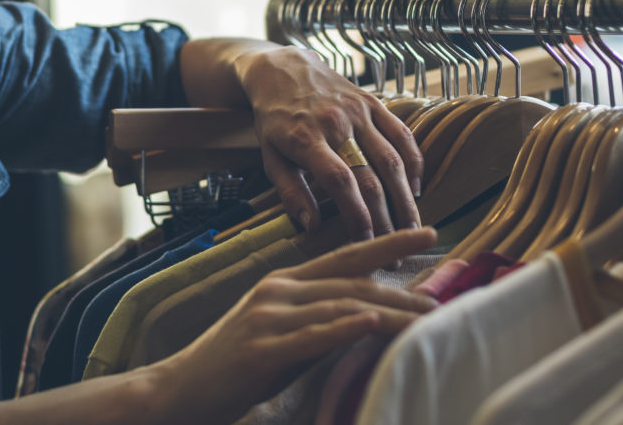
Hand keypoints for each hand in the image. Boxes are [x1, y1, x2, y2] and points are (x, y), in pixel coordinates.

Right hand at [150, 228, 438, 424]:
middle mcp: (278, 291)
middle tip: (441, 298)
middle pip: (352, 283)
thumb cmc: (234, 365)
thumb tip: (370, 316)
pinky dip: (343, 328)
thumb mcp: (281, 332)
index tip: (429, 233)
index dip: (389, 243)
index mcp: (285, 282)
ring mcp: (268, 318)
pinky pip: (310, 336)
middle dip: (401, 289)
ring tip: (426, 318)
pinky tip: (371, 323)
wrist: (180, 389)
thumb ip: (318, 319)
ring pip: (340, 307)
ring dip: (389, 312)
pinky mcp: (260, 350)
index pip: (346, 255)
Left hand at [237, 47, 423, 241]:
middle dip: (386, 217)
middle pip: (370, 176)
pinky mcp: (373, 102)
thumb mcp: (270, 157)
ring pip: (392, 158)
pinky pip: (402, 134)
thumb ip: (290, 193)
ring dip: (405, 198)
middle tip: (394, 250)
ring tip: (412, 227)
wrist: (283, 69)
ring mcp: (358, 111)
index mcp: (305, 139)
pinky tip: (415, 189)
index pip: (340, 182)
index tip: (366, 242)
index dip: (357, 215)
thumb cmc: (274, 120)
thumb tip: (312, 227)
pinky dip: (413, 163)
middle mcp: (336, 123)